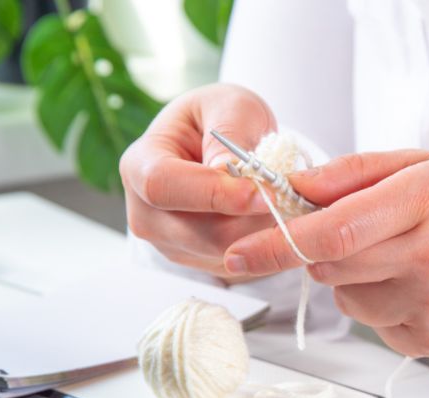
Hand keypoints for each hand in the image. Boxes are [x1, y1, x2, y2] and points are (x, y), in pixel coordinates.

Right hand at [120, 83, 277, 279]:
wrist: (225, 144)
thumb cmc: (223, 118)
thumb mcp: (232, 105)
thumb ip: (231, 132)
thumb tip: (231, 169)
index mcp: (139, 164)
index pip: (165, 186)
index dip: (214, 193)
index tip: (262, 192)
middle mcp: (146, 212)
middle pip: (196, 232)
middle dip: (249, 219)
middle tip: (288, 200)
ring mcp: (171, 243)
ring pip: (223, 252)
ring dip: (262, 232)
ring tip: (287, 203)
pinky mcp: (199, 260)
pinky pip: (237, 262)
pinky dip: (263, 243)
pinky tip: (276, 218)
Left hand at [223, 151, 428, 359]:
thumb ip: (362, 172)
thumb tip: (296, 187)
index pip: (330, 230)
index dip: (274, 243)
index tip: (234, 255)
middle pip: (331, 267)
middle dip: (323, 255)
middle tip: (361, 237)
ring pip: (349, 300)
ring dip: (360, 281)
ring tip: (414, 261)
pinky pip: (378, 327)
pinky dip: (387, 308)